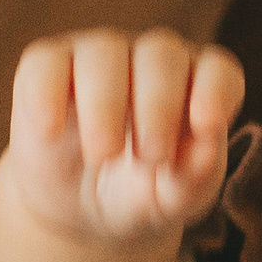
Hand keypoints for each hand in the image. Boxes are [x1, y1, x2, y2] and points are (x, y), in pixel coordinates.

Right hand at [6, 28, 242, 244]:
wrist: (80, 210)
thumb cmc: (142, 192)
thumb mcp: (171, 200)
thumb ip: (193, 179)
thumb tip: (205, 149)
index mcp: (196, 84)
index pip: (216, 69)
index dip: (215, 89)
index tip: (207, 124)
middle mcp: (150, 59)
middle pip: (162, 54)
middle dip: (159, 105)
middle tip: (151, 156)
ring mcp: (98, 56)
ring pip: (103, 51)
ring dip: (105, 102)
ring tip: (103, 153)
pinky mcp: (47, 67)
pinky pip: (45, 63)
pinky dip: (47, 93)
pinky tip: (51, 130)